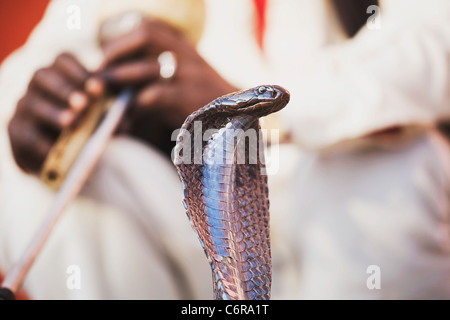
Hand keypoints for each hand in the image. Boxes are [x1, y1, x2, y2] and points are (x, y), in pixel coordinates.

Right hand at [8, 53, 100, 172]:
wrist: (59, 155)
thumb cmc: (85, 126)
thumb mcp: (100, 116)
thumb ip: (110, 113)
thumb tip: (125, 121)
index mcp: (60, 74)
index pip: (63, 60)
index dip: (79, 71)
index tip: (99, 87)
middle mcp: (38, 86)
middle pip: (43, 76)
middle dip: (65, 89)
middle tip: (84, 104)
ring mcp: (24, 108)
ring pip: (32, 104)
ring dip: (53, 113)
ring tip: (71, 122)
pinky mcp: (17, 132)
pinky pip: (26, 134)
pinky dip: (42, 142)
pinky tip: (56, 148)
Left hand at [100, 19, 237, 150]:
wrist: (236, 121)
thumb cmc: (202, 102)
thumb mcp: (185, 78)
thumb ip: (158, 71)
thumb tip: (117, 77)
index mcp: (186, 48)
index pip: (149, 28)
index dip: (122, 40)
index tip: (106, 58)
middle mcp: (189, 56)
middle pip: (147, 35)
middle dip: (116, 52)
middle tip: (100, 74)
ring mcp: (191, 77)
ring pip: (146, 68)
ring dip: (119, 80)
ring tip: (105, 96)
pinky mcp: (190, 100)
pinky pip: (153, 96)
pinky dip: (134, 107)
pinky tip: (127, 118)